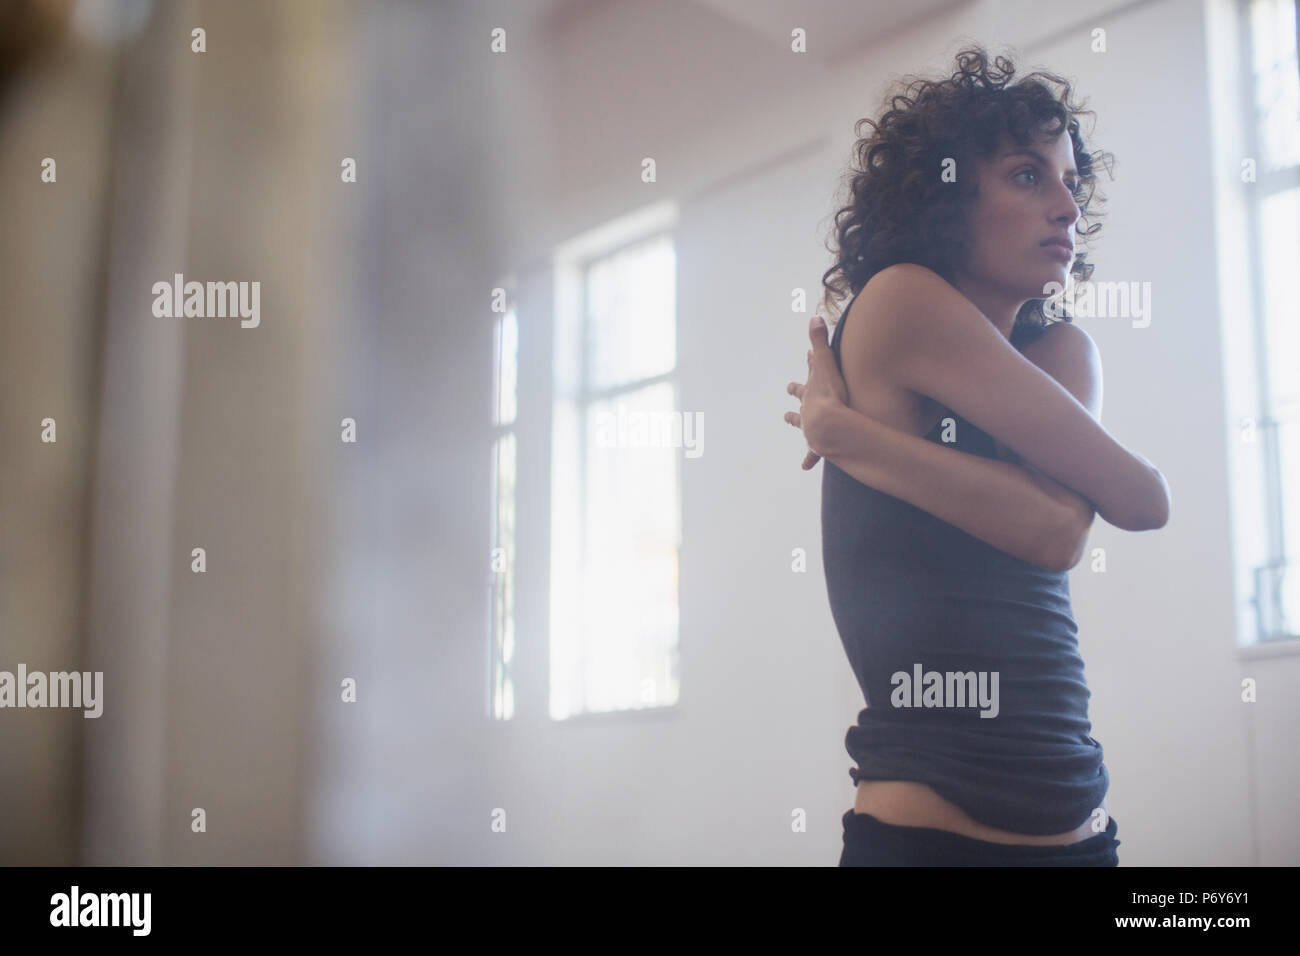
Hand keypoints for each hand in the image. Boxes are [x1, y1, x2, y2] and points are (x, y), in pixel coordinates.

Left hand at [784, 311, 848, 468]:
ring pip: (801, 425)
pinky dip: (809, 459)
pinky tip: (804, 466)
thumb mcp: (826, 366)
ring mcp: (811, 428)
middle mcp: (807, 410)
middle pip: (799, 400)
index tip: (809, 356)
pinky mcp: (818, 445)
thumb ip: (821, 342)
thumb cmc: (829, 396)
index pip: (809, 374)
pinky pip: (813, 454)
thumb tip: (813, 317)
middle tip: (790, 389)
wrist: (827, 427)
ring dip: (797, 423)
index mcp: (810, 392)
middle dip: (796, 394)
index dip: (811, 363)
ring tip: (790, 421)